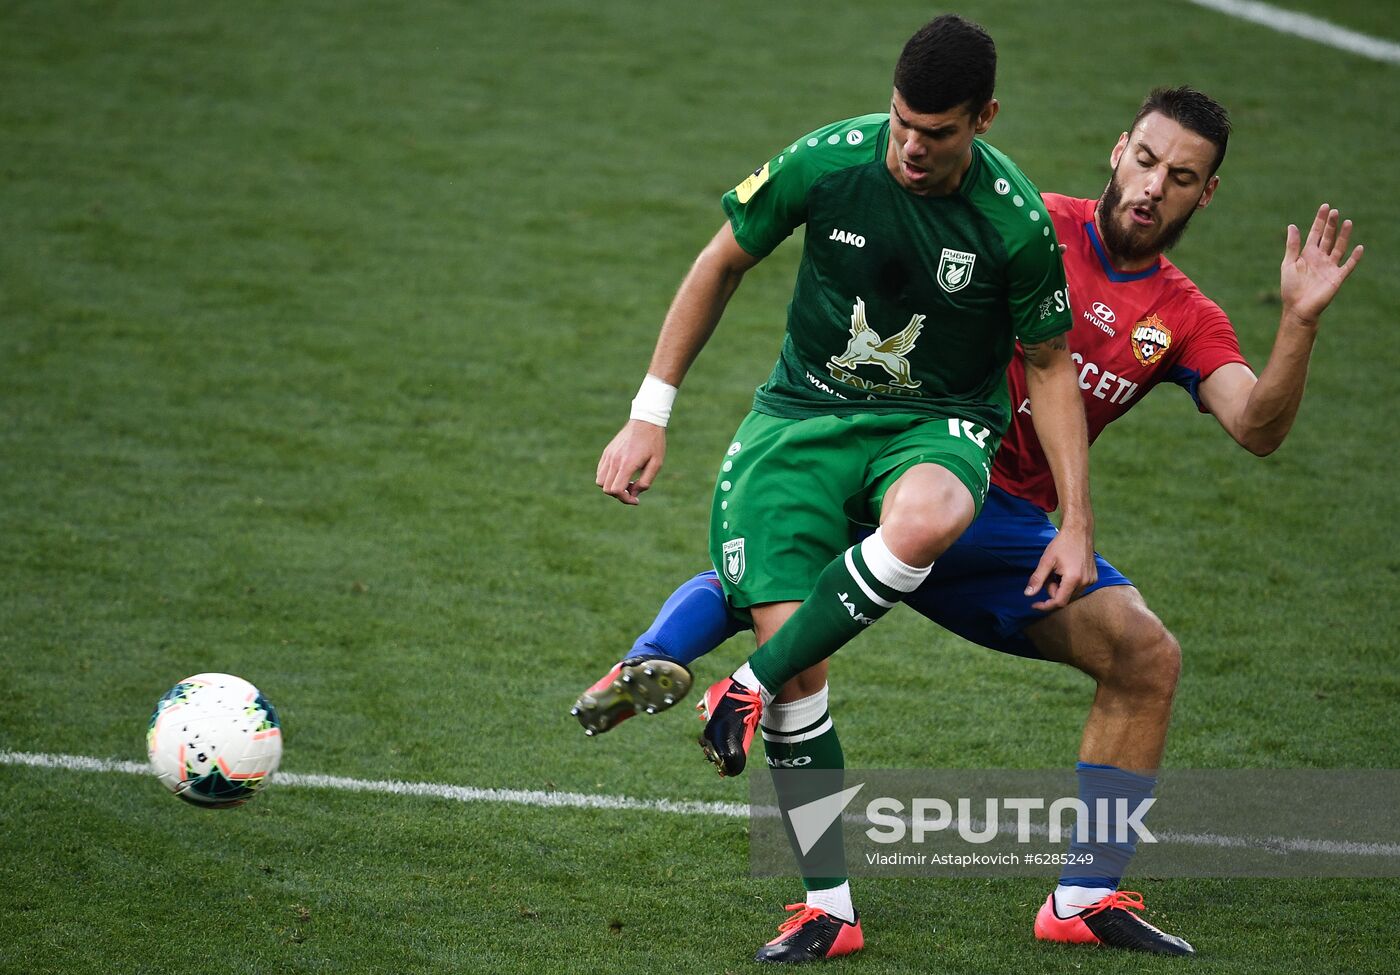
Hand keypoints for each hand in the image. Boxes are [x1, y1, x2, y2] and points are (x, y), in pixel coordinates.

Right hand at [596, 420, 666, 504]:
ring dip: (611, 486)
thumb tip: (634, 494)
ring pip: (600, 481)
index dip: (625, 499)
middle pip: (606, 489)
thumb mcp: (657, 464)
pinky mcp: (607, 452)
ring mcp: (608, 455)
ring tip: (626, 481)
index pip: (616, 490)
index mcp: (627, 464)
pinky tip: (621, 474)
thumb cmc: (654, 443)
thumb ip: (645, 482)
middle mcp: (614, 460)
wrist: (646, 421)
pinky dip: (608, 477)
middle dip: (619, 495)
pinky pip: (600, 471)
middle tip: (633, 490)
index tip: (636, 499)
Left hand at [1025, 524, 1096, 611]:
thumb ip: (1037, 579)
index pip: (1059, 602)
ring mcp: (1091, 580)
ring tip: (1058, 570)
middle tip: (1049, 573)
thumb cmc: (1061, 544)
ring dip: (1060, 586)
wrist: (1079, 531)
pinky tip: (1066, 569)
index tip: (1034, 605)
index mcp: (1074, 579)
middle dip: (1052, 589)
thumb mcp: (1046, 561)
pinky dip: (1068, 583)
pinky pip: (1077, 588)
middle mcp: (1085, 582)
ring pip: (1070, 593)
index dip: (1045, 605)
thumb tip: (1028, 594)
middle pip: (1064, 597)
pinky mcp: (1093, 578)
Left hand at [1280, 204, 1363, 324]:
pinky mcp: (1337, 277)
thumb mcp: (1288, 264)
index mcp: (1307, 254)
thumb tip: (1292, 226)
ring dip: (1343, 235)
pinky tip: (1360, 247)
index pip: (1315, 233)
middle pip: (1328, 237)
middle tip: (1335, 211)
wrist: (1298, 308)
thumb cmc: (1290, 288)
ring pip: (1339, 247)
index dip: (1320, 220)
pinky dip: (1354, 257)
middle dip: (1331, 224)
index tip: (1325, 207)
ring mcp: (1330, 267)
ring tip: (1348, 222)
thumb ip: (1292, 246)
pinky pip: (1348, 265)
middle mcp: (1320, 258)